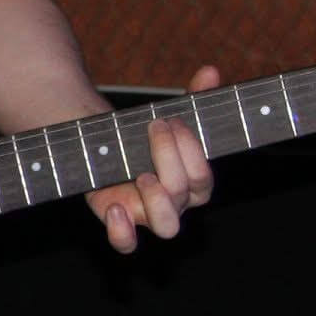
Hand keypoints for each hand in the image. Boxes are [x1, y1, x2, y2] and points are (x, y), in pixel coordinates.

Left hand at [84, 64, 219, 253]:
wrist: (104, 145)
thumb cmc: (144, 134)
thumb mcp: (169, 114)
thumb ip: (193, 97)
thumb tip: (210, 72)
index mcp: (193, 183)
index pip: (204, 178)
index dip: (191, 151)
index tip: (172, 121)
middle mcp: (176, 203)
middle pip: (186, 195)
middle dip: (171, 159)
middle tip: (155, 129)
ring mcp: (148, 214)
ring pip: (167, 226)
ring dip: (158, 200)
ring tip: (142, 174)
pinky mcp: (118, 218)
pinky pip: (125, 243)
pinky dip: (122, 232)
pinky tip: (114, 207)